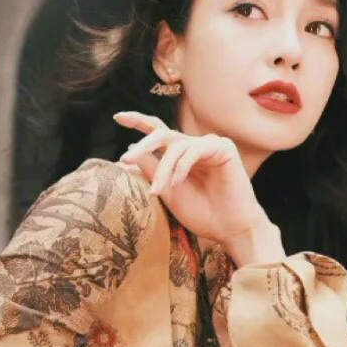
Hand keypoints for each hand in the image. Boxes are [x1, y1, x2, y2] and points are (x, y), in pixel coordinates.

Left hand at [113, 111, 267, 245]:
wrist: (229, 229)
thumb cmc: (201, 213)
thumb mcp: (167, 191)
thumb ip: (151, 169)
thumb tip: (129, 149)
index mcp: (180, 155)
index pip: (157, 132)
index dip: (138, 121)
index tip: (117, 117)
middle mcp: (193, 147)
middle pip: (161, 134)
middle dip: (142, 145)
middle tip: (126, 159)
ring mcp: (208, 145)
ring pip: (175, 147)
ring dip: (162, 170)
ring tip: (156, 191)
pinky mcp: (223, 148)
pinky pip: (194, 149)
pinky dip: (181, 167)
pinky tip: (177, 183)